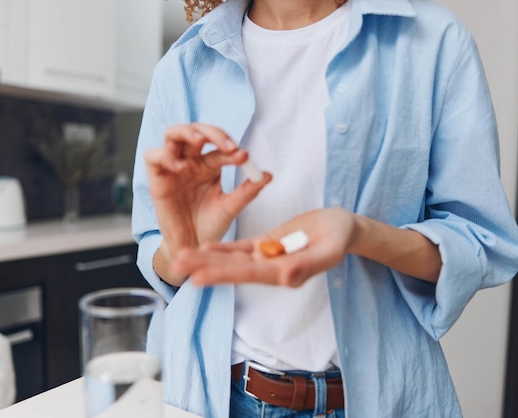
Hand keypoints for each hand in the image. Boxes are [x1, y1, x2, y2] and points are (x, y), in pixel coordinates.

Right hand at [144, 124, 271, 271]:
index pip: (220, 147)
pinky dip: (165, 156)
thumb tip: (267, 175)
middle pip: (197, 131)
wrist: (192, 245)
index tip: (244, 156)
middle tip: (228, 145)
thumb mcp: (231, 208)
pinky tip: (179, 167)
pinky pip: (153, 156)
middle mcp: (191, 162)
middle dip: (213, 133)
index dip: (231, 148)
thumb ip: (248, 191)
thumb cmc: (210, 225)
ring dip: (186, 132)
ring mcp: (173, 168)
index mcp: (210, 165)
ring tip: (200, 140)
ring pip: (172, 134)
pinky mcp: (156, 178)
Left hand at [170, 208, 357, 286]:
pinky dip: (223, 249)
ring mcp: (268, 258)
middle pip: (234, 269)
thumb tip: (285, 278)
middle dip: (205, 266)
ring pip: (233, 259)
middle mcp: (272, 270)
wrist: (342, 227)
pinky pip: (241, 249)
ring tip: (180, 257)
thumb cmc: (340, 236)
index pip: (250, 274)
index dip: (224, 274)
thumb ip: (308, 264)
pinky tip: (204, 248)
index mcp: (286, 273)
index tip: (199, 277)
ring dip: (207, 259)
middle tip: (176, 263)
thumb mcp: (329, 249)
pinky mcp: (266, 246)